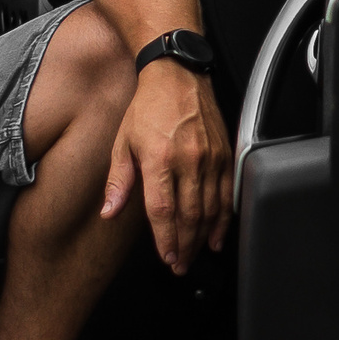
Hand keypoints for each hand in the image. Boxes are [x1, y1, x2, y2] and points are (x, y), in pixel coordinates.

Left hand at [101, 63, 232, 273]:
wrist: (178, 74)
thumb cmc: (148, 106)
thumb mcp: (123, 141)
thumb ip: (118, 180)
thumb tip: (110, 211)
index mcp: (159, 158)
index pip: (163, 210)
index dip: (166, 239)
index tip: (167, 258)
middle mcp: (188, 160)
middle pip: (190, 215)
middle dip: (186, 246)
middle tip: (181, 265)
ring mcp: (210, 158)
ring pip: (211, 209)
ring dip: (204, 237)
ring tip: (197, 255)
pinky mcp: (225, 154)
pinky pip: (228, 194)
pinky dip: (225, 218)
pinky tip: (218, 233)